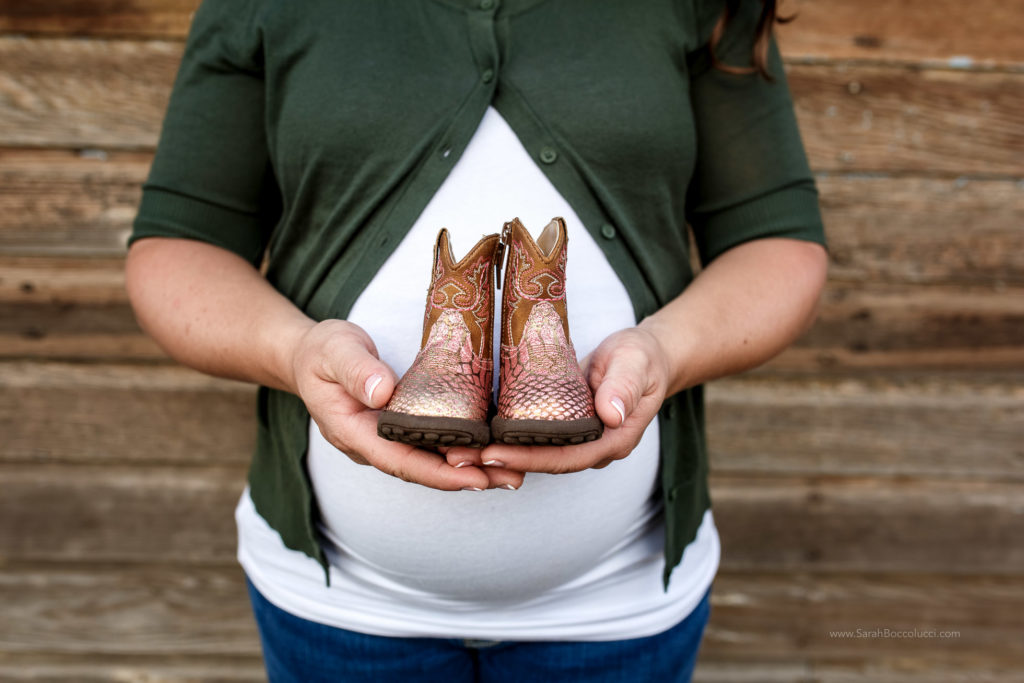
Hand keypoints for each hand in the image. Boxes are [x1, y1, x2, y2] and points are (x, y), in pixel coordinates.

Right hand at [291, 319, 522, 489]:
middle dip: (466, 477)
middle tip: (511, 477)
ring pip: (432, 461)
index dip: (438, 474)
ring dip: (471, 468)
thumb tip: (382, 392)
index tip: (474, 478)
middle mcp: (373, 444)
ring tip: (514, 471)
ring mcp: (387, 440)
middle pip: (423, 470)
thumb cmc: (322, 352)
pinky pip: (433, 445)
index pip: (400, 461)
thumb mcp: (333, 351)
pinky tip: (493, 450)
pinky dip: (463, 450)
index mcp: (353, 433)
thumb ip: (356, 370)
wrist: (311, 355)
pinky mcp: (401, 428)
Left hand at [454, 326, 670, 473]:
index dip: (529, 458)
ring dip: (496, 453)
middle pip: (543, 462)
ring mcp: (576, 441)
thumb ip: (624, 387)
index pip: (566, 458)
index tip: (494, 454)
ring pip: (533, 454)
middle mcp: (591, 449)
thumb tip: (610, 416)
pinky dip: (503, 437)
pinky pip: (531, 438)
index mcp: (612, 442)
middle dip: (501, 461)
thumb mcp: (636, 364)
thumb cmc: (641, 357)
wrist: (644, 356)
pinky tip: (472, 432)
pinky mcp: (561, 427)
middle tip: (458, 456)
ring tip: (455, 449)